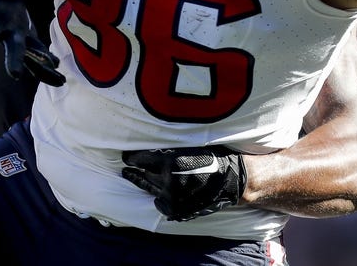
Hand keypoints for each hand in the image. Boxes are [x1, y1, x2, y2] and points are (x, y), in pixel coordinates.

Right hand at [0, 0, 64, 85]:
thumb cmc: (12, 13)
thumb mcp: (24, 32)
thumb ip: (37, 52)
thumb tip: (57, 65)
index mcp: (23, 35)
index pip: (37, 56)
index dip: (47, 70)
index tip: (61, 81)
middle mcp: (12, 27)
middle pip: (16, 46)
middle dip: (17, 59)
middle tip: (16, 75)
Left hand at [121, 146, 246, 221]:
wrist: (230, 181)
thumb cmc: (212, 157)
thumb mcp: (190, 147)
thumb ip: (169, 151)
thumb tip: (148, 152)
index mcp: (169, 161)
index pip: (141, 159)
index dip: (132, 158)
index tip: (126, 157)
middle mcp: (167, 180)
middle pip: (143, 174)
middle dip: (134, 171)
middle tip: (125, 169)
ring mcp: (171, 197)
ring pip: (149, 188)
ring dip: (141, 182)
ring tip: (132, 178)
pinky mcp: (175, 209)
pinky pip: (160, 203)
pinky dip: (159, 197)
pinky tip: (159, 192)